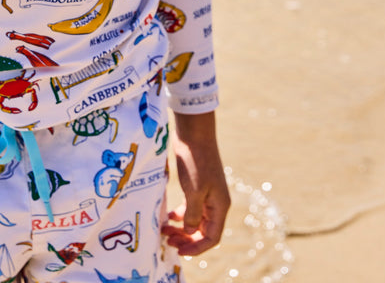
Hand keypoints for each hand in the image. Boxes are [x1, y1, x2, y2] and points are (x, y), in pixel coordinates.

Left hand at [162, 110, 230, 256]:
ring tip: (165, 230)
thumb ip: (192, 214)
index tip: (179, 251)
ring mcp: (207, 194)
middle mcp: (216, 202)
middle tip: (168, 241)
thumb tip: (189, 231)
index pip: (212, 237)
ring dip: (182, 228)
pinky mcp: (197, 185)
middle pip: (204, 231)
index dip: (197, 248)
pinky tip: (169, 216)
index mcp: (220, 206)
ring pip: (196, 220)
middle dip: (187, 239)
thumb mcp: (194, 191)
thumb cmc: (195, 161)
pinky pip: (190, 208)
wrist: (193, 132)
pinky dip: (181, 215)